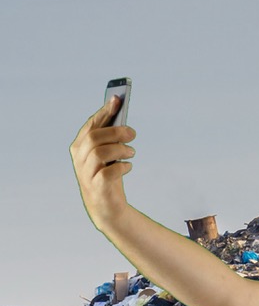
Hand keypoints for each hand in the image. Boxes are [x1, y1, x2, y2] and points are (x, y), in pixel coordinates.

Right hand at [70, 97, 136, 225]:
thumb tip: (123, 119)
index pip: (91, 125)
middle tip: (132, 133)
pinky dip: (122, 167)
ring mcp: (85, 173)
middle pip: (94, 137)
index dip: (104, 111)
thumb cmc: (108, 175)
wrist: (107, 207)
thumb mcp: (108, 154)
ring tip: (132, 152)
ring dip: (120, 149)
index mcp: (79, 146)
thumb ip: (111, 138)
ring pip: (100, 152)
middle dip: (116, 131)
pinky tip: (128, 167)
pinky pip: (108, 173)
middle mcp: (78, 158)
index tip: (117, 99)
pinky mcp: (96, 187)